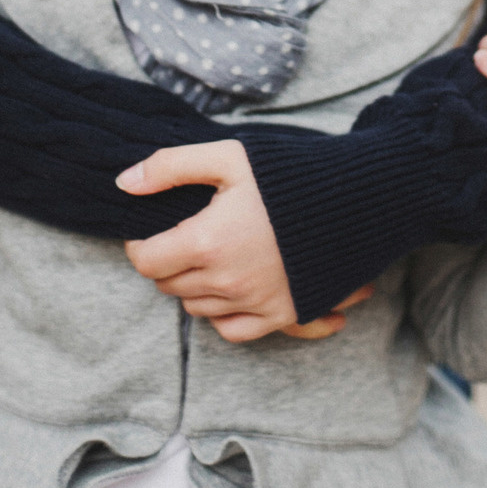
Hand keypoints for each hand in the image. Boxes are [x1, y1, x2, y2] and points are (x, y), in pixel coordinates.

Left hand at [118, 140, 368, 341]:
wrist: (362, 198)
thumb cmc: (293, 174)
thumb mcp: (231, 156)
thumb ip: (172, 166)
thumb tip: (124, 184)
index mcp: (208, 241)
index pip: (146, 260)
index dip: (140, 244)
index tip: (152, 230)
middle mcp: (227, 280)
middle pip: (170, 285)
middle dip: (168, 262)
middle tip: (186, 236)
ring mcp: (255, 302)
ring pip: (197, 307)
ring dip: (194, 285)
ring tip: (213, 256)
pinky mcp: (282, 314)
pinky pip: (232, 331)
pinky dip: (222, 315)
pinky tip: (231, 290)